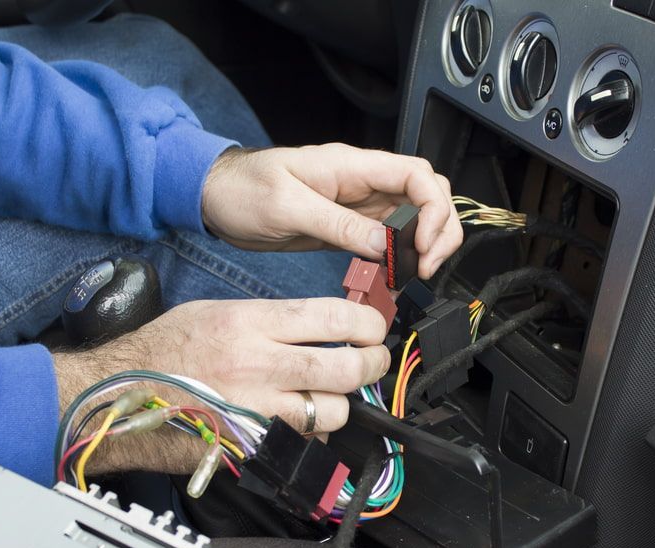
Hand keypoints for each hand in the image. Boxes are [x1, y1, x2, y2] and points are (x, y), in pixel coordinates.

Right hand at [52, 297, 388, 474]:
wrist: (118, 398)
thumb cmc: (161, 352)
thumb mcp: (214, 312)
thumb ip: (269, 318)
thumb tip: (318, 324)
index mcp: (249, 322)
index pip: (332, 318)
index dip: (366, 324)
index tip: (372, 328)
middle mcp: (256, 364)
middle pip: (344, 367)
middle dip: (371, 364)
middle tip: (373, 361)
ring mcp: (255, 410)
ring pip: (331, 410)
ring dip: (341, 404)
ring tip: (332, 395)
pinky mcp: (250, 445)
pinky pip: (301, 442)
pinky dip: (310, 433)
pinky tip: (299, 421)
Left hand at [201, 143, 462, 278]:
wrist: (214, 197)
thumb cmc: (241, 189)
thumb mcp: (287, 206)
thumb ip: (338, 224)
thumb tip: (384, 243)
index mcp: (352, 166)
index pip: (417, 176)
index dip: (432, 210)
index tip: (422, 245)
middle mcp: (361, 182)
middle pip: (427, 195)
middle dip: (440, 230)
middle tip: (426, 266)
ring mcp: (357, 204)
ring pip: (414, 217)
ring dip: (424, 245)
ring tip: (414, 274)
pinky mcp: (348, 225)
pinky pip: (388, 237)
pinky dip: (399, 256)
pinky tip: (393, 275)